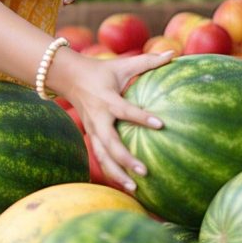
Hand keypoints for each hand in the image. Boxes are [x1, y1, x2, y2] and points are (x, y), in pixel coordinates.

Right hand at [52, 48, 173, 190]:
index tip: (161, 124)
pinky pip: (100, 158)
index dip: (142, 117)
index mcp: (107, 99)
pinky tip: (128, 186)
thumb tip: (173, 54)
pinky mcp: (91, 137)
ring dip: (117, 173)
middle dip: (125, 158)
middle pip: (109, 143)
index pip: (125, 110)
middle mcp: (98, 118)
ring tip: (135, 188)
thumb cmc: (101, 71)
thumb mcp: (123, 64)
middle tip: (145, 171)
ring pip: (102, 156)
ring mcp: (92, 130)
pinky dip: (112, 172)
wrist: (68, 77)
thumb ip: (148, 61)